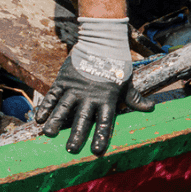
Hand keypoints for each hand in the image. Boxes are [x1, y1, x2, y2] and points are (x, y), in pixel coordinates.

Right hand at [33, 17, 153, 154]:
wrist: (102, 40)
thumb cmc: (117, 63)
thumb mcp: (127, 81)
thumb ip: (135, 98)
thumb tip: (151, 107)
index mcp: (107, 98)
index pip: (105, 121)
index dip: (101, 136)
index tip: (97, 150)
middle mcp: (90, 96)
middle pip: (82, 119)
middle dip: (77, 135)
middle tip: (71, 149)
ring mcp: (75, 88)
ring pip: (64, 107)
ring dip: (56, 121)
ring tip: (49, 134)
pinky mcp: (64, 79)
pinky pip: (53, 95)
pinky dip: (45, 106)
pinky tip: (39, 118)